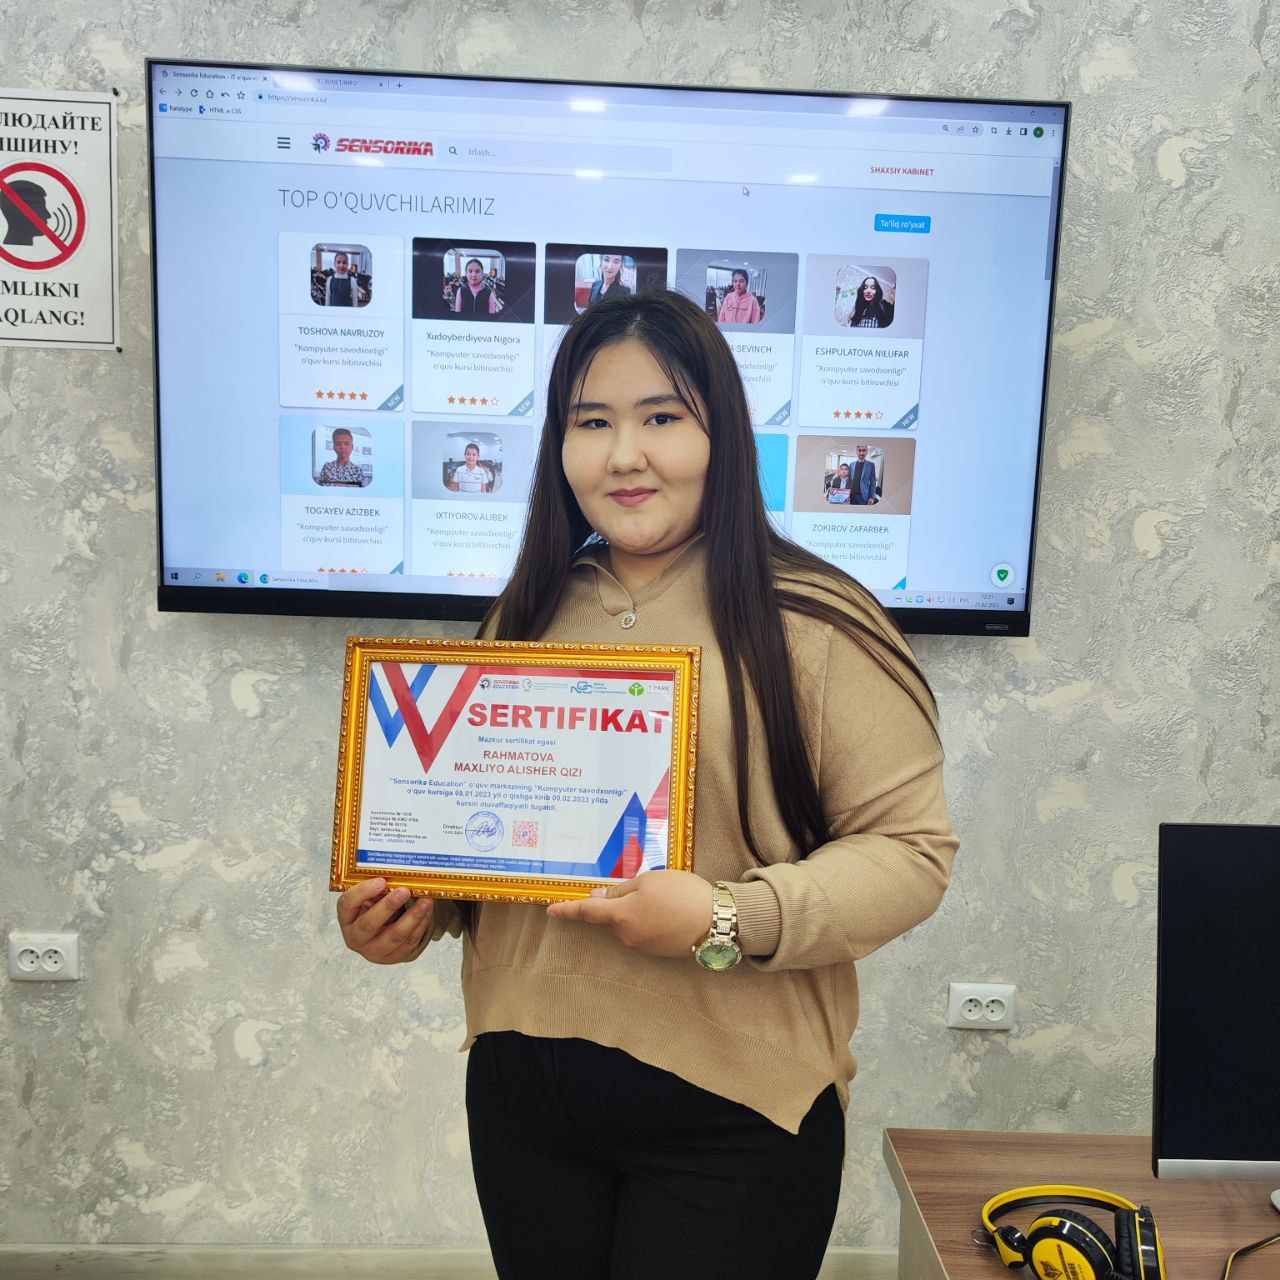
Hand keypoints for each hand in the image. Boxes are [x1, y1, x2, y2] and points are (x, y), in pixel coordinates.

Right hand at [337, 877, 434, 963]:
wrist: (379, 936)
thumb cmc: (373, 910)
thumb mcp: (369, 898)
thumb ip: (376, 888)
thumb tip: (397, 874)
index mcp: (346, 918)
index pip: (347, 904)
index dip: (363, 892)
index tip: (381, 881)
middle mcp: (355, 938)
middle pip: (369, 924)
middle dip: (388, 906)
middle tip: (404, 891)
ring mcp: (374, 951)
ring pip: (394, 936)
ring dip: (412, 916)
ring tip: (425, 900)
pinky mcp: (392, 957)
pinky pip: (409, 942)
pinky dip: (421, 925)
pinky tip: (427, 911)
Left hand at [544, 871, 713, 957]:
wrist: (717, 921)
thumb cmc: (681, 894)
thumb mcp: (649, 881)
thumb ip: (620, 890)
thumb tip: (598, 897)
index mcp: (620, 916)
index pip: (587, 912)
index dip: (568, 910)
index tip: (550, 911)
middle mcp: (627, 936)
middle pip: (613, 916)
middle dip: (621, 902)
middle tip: (649, 887)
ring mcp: (642, 947)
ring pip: (630, 924)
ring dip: (639, 911)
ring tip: (668, 898)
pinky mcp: (657, 952)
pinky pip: (645, 932)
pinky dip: (651, 921)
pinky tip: (672, 912)